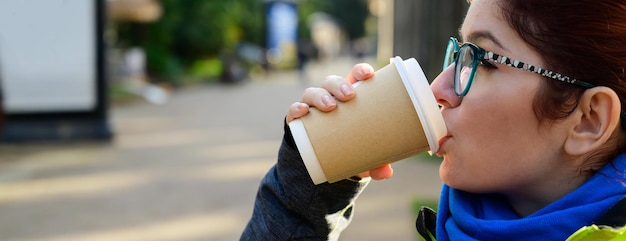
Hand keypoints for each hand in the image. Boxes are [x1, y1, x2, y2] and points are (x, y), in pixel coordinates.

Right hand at [286, 63, 393, 179]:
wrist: (321, 161)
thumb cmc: (350, 146)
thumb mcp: (364, 155)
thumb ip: (376, 163)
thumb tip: (386, 173)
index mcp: (349, 97)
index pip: (354, 76)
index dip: (360, 71)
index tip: (368, 75)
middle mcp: (329, 97)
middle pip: (331, 82)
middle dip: (339, 84)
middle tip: (349, 95)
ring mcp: (311, 107)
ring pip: (312, 92)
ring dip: (320, 95)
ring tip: (329, 106)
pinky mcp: (297, 121)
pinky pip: (293, 110)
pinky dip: (296, 108)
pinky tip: (302, 111)